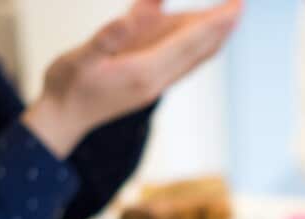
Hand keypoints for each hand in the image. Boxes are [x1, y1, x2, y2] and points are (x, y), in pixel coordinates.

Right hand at [22, 0, 241, 156]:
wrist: (61, 120)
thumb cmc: (66, 86)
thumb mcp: (81, 57)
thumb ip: (109, 36)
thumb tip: (134, 15)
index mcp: (145, 72)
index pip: (189, 42)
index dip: (215, 22)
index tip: (237, 5)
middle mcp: (156, 80)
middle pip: (200, 49)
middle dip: (223, 27)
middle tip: (243, 3)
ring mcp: (154, 84)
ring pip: (193, 56)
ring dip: (212, 35)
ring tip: (227, 13)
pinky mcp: (148, 85)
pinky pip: (180, 61)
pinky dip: (194, 44)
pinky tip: (196, 33)